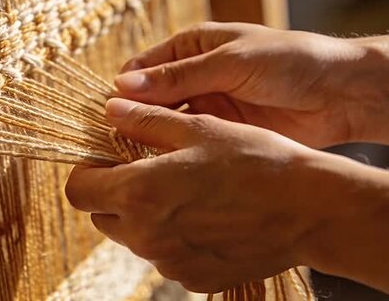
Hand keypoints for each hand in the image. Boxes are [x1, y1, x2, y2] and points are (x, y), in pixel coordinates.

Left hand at [66, 98, 357, 292]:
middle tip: (149, 168)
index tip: (110, 156)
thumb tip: (110, 110)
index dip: (89, 170)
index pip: (79, 189)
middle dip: (116, 191)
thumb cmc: (256, 161)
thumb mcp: (199, 130)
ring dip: (145, 214)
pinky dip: (174, 236)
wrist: (309, 210)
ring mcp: (170, 262)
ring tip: (187, 189)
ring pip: (135, 236)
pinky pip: (166, 255)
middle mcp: (147, 236)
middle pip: (103, 215)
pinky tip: (208, 214)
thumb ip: (145, 121)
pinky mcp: (194, 278)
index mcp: (139, 193)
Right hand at [114, 22, 369, 147]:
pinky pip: (189, 145)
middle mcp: (195, 77)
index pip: (142, 69)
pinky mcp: (223, 134)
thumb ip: (180, 76)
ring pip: (166, 126)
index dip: (123, 91)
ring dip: (150, 141)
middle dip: (132, 120)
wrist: (341, 93)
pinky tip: (160, 171)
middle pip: (150, 100)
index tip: (106, 116)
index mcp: (192, 47)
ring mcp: (209, 107)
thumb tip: (123, 86)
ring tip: (130, 164)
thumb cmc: (290, 62)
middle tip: (112, 148)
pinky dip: (173, 156)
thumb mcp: (231, 63)